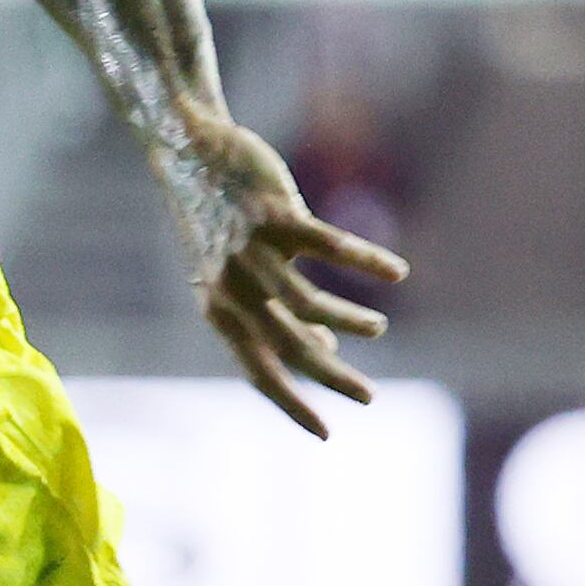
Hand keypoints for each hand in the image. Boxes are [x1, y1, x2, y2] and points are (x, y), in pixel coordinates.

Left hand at [156, 108, 405, 438]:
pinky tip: (396, 273)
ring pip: (309, 304)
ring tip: (376, 329)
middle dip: (332, 378)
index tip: (326, 434)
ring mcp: (252, 253)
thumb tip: (322, 341)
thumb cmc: (217, 219)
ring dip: (350, 322)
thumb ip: (269, 312)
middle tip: (370, 398)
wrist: (189, 151)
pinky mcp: (276, 215)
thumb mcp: (232, 275)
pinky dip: (366, 261)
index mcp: (219, 312)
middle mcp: (233, 289)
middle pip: (290, 348)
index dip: (291, 405)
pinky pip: (330, 246)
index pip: (258, 372)